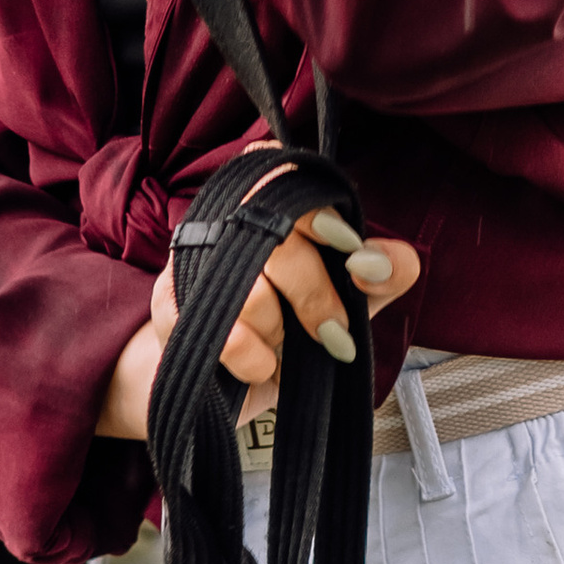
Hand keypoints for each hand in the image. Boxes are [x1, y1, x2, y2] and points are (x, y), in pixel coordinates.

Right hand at [95, 207, 422, 441]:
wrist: (224, 385)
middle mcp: (226, 220)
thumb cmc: (288, 332)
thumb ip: (380, 276)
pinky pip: (226, 333)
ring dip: (281, 331)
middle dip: (316, 295)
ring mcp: (193, 261)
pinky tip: (260, 366)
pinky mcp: (170, 309)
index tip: (348, 252)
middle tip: (334, 335)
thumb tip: (392, 259)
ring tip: (285, 350)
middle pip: (276, 236)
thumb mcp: (346, 304)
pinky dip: (255, 358)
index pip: (288, 178)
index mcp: (270, 204)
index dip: (322, 214)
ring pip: (253, 290)